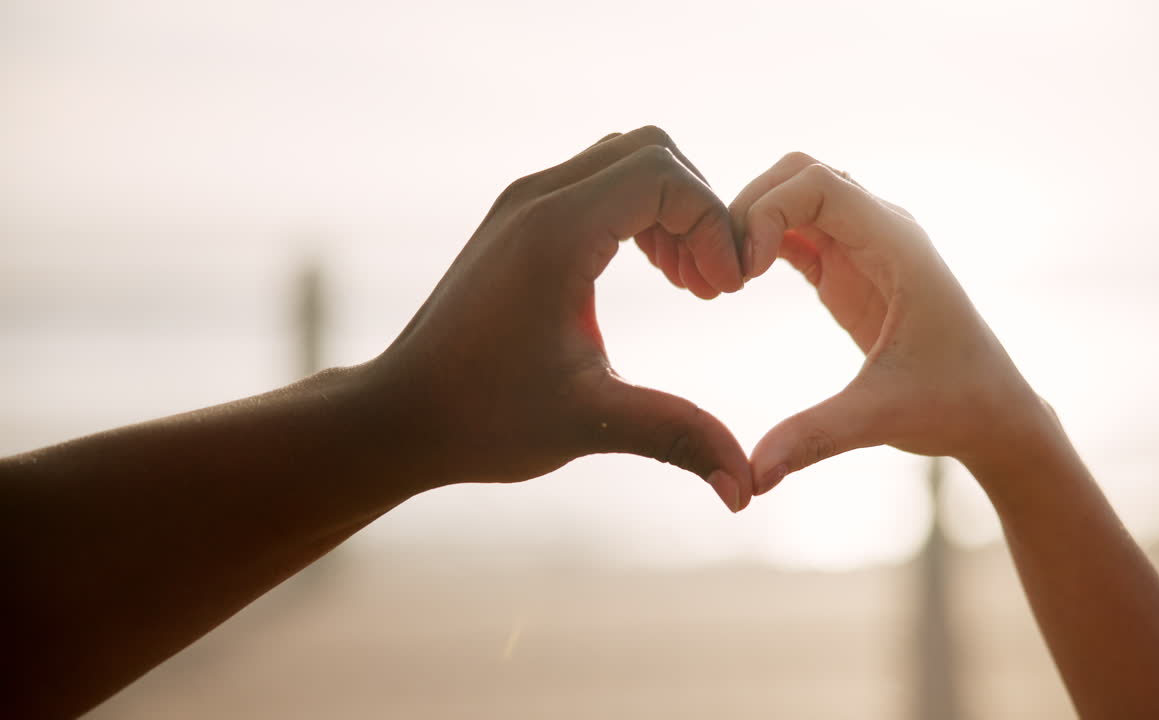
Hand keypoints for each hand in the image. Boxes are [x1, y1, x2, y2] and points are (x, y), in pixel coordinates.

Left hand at [360, 127, 752, 511]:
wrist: (403, 415)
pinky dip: (639, 214)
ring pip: (626, 161)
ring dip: (670, 211)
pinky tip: (655, 275)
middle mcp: (537, 201)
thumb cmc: (483, 419)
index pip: (663, 176)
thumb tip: (746, 489)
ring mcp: (523, 204)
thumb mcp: (590, 423)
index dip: (712, 225)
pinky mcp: (519, 220)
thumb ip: (677, 437)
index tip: (725, 291)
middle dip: (698, 212)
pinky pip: (599, 183)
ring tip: (688, 284)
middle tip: (711, 287)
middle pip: (652, 152)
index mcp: (555, 234)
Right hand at [729, 152, 1049, 494]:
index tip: (743, 271)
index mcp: (896, 244)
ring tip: (721, 280)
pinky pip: (793, 231)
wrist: (991, 412)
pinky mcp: (847, 268)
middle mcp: (880, 230)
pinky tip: (736, 285)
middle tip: (720, 272)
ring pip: (792, 195)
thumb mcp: (880, 419)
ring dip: (750, 223)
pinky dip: (759, 243)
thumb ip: (814, 437)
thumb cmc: (952, 406)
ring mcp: (862, 245)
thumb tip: (752, 476)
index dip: (766, 211)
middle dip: (749, 209)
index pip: (817, 181)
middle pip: (798, 174)